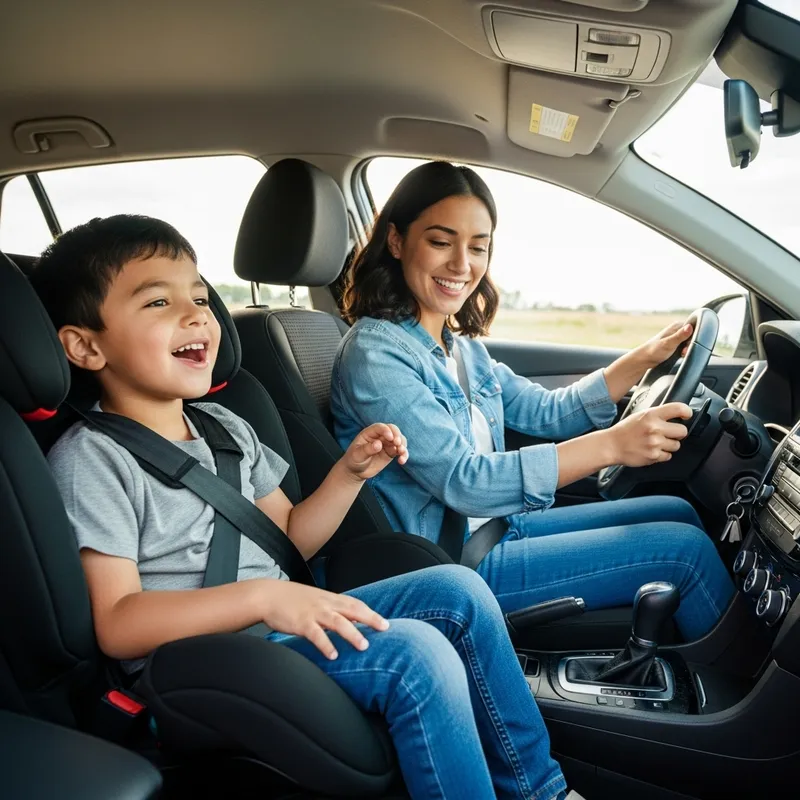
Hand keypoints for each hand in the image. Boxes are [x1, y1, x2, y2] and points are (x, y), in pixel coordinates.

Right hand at [260, 581, 389, 659]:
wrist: (268, 595)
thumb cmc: (292, 599)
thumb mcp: (315, 599)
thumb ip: (330, 607)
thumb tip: (347, 619)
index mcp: (329, 598)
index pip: (355, 604)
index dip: (371, 613)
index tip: (385, 623)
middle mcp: (325, 604)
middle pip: (353, 610)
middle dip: (371, 619)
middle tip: (385, 629)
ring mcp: (314, 613)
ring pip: (338, 622)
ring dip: (352, 634)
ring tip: (364, 646)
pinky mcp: (301, 623)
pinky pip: (316, 634)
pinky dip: (326, 644)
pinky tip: (333, 655)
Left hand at [343, 423, 407, 480]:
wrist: (356, 471)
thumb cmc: (354, 460)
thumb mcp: (357, 455)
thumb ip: (367, 449)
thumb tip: (379, 444)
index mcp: (369, 433)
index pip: (380, 427)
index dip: (386, 430)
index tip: (390, 438)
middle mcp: (380, 436)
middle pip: (393, 430)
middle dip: (397, 435)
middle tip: (397, 443)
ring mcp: (387, 444)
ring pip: (399, 440)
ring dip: (403, 445)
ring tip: (401, 452)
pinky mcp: (391, 452)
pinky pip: (401, 451)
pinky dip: (404, 455)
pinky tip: (401, 461)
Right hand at [606, 402, 691, 467]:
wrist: (611, 445)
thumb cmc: (625, 430)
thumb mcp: (640, 415)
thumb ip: (658, 414)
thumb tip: (676, 414)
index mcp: (651, 415)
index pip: (679, 409)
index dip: (686, 412)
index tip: (687, 415)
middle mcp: (654, 428)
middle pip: (683, 431)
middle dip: (678, 433)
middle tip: (669, 433)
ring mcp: (655, 443)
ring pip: (676, 445)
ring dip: (669, 445)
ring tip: (657, 443)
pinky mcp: (653, 456)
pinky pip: (668, 456)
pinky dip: (662, 454)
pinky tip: (652, 450)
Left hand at [635, 321, 693, 370]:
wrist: (645, 359)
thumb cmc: (654, 351)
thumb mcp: (668, 343)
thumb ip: (680, 336)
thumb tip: (690, 327)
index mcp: (677, 325)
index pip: (695, 328)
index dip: (694, 338)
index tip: (688, 346)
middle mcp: (678, 330)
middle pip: (693, 336)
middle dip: (690, 345)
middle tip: (683, 352)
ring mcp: (677, 337)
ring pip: (690, 342)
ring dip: (688, 349)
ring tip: (681, 354)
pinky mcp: (676, 344)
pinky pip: (686, 347)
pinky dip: (685, 351)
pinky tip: (680, 355)